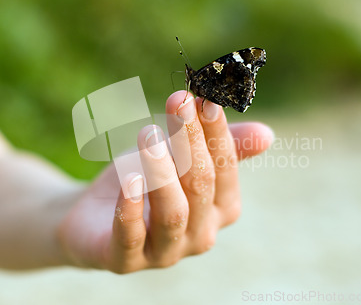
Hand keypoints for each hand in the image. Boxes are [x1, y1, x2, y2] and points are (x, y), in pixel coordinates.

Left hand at [57, 91, 273, 272]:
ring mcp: (166, 252)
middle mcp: (201, 234)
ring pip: (173, 213)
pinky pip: (131, 237)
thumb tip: (267, 134)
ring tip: (149, 136)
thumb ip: (219, 147)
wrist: (92, 216)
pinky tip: (128, 179)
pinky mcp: (125, 261)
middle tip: (178, 102)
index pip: (225, 168)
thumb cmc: (145, 182)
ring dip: (162, 172)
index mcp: (221, 209)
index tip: (205, 99)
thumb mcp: (179, 158)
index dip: (216, 133)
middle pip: (201, 185)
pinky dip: (130, 208)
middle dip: (189, 141)